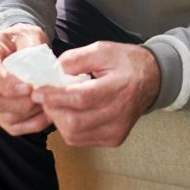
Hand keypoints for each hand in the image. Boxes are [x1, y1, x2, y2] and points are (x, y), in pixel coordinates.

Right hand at [0, 23, 52, 135]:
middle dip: (23, 102)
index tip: (29, 87)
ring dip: (31, 113)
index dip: (7, 83)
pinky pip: (13, 128)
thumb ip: (31, 44)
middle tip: (44, 95)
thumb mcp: (25, 32)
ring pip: (5, 118)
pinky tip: (47, 113)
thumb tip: (39, 63)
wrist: (10, 50)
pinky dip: (33, 124)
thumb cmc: (18, 40)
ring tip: (49, 102)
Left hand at [31, 42, 160, 146]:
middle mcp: (120, 113)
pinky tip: (70, 113)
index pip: (82, 98)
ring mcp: (117, 130)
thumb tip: (51, 73)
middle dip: (52, 109)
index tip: (38, 91)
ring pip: (73, 135)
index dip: (56, 96)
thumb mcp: (101, 50)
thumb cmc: (125, 63)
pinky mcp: (113, 139)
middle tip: (45, 96)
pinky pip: (80, 140)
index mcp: (119, 87)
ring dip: (58, 120)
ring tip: (58, 103)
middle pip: (74, 122)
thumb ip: (75, 59)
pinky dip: (68, 128)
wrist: (151, 79)